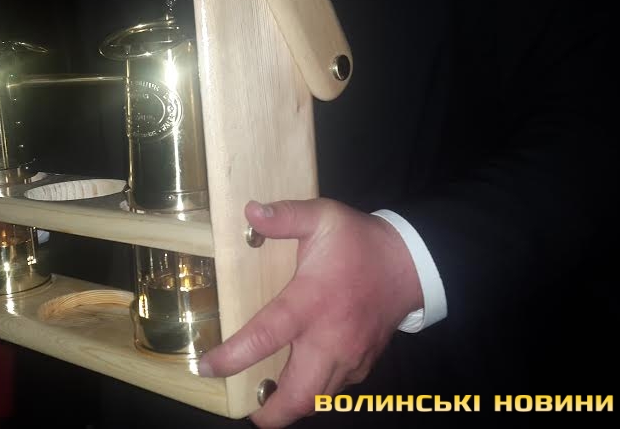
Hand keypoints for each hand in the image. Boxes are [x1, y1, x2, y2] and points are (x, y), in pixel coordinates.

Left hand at [196, 198, 422, 428]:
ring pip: (318, 401)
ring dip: (291, 407)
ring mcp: (350, 357)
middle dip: (270, 413)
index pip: (264, 338)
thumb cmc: (361, 242)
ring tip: (267, 400)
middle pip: (298, 396)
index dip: (232, 358)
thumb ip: (286, 215)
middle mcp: (330, 339)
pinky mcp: (363, 365)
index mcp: (310, 302)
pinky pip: (335, 391)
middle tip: (247, 408)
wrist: (412, 264)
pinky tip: (299, 380)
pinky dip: (314, 393)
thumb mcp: (323, 217)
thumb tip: (250, 211)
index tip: (207, 367)